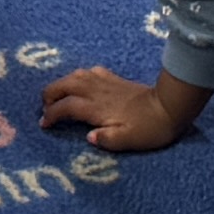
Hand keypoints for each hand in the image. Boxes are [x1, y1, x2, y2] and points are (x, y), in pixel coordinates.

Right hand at [42, 64, 193, 157]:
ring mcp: (105, 82)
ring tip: (57, 97)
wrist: (169, 107)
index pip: (65, 107)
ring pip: (74, 75)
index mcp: (96, 108)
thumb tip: (89, 137)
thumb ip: (107, 140)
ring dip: (61, 84)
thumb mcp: (128, 140)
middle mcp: (96, 91)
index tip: (44, 124)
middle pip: (64, 85)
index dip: (51, 114)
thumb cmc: (149, 128)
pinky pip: (90, 72)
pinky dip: (79, 77)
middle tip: (45, 109)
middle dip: (49, 95)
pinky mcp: (114, 79)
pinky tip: (81, 84)